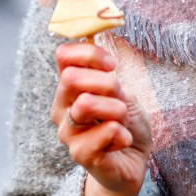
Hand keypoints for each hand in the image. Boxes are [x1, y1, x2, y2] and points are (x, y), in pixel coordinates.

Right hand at [50, 42, 151, 195]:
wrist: (134, 160)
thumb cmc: (125, 122)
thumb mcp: (120, 90)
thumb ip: (104, 71)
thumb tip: (93, 35)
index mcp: (68, 88)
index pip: (64, 56)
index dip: (91, 53)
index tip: (112, 65)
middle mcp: (62, 108)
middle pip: (72, 77)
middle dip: (107, 84)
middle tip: (121, 99)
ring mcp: (68, 133)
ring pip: (86, 104)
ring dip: (117, 110)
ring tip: (122, 122)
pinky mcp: (81, 155)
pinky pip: (103, 133)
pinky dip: (122, 134)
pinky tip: (122, 141)